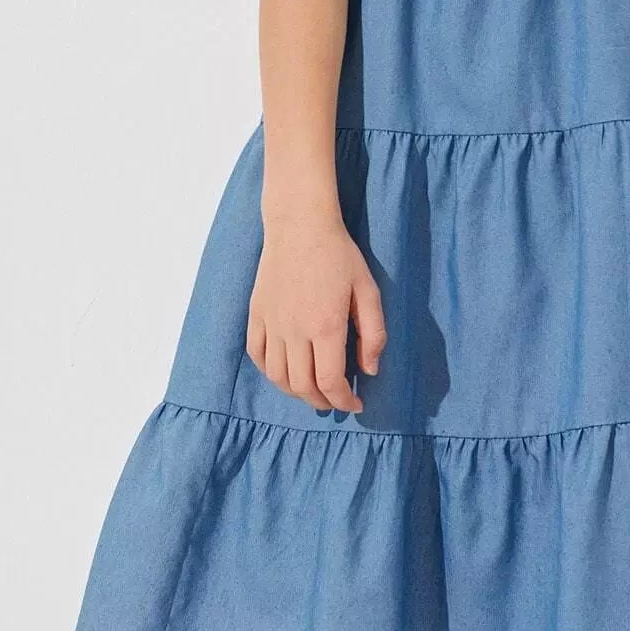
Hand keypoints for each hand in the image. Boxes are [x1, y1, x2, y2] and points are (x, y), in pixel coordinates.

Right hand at [247, 211, 386, 411]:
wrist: (300, 226)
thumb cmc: (339, 255)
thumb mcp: (368, 290)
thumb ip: (373, 333)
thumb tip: (369, 370)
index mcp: (325, 326)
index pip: (330, 382)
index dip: (343, 401)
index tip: (356, 404)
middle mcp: (294, 331)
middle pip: (302, 386)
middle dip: (322, 401)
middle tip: (336, 401)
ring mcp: (271, 323)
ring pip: (277, 377)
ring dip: (296, 392)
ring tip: (313, 392)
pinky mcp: (256, 314)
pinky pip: (257, 355)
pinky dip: (270, 372)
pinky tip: (285, 372)